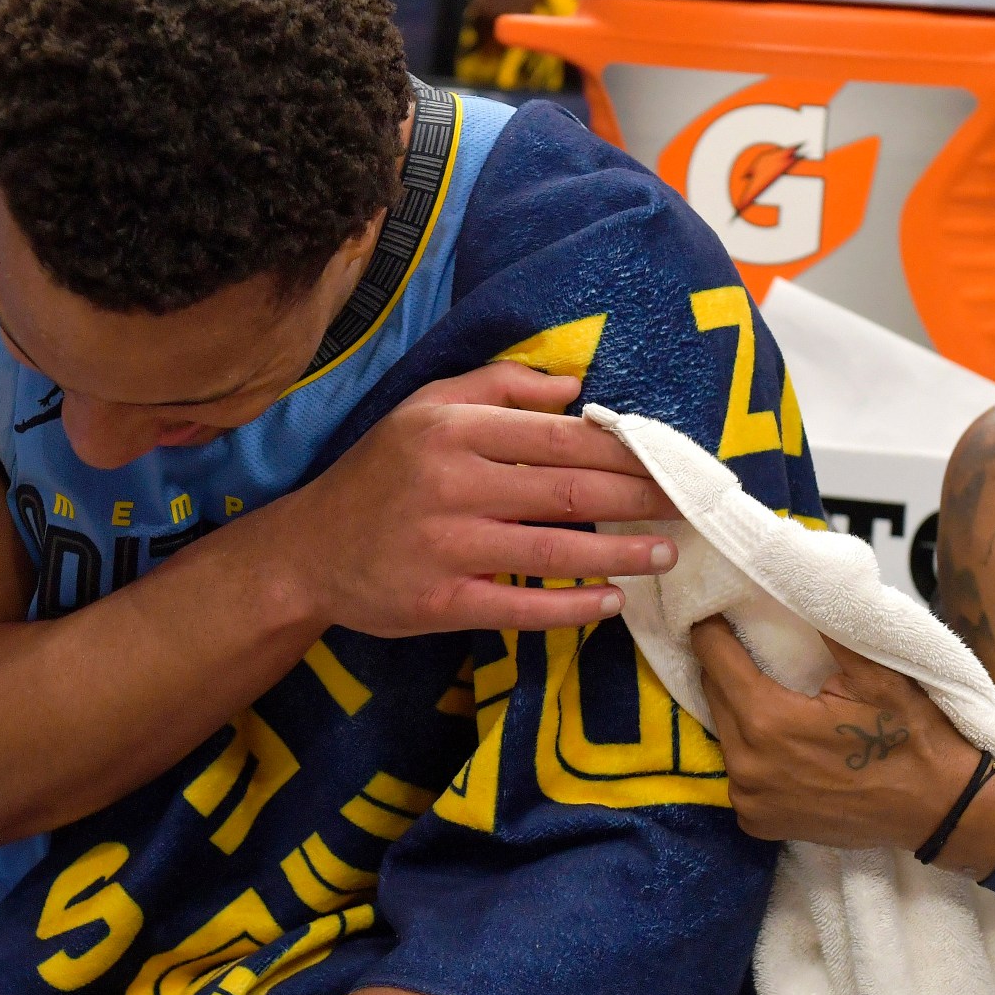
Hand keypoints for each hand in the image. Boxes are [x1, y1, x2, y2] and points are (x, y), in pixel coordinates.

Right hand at [301, 361, 679, 636]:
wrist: (307, 551)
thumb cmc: (380, 473)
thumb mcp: (426, 407)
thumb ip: (500, 386)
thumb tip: (575, 387)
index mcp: (454, 429)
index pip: (560, 436)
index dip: (623, 449)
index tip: (669, 458)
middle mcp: (452, 483)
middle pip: (569, 489)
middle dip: (639, 499)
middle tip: (687, 506)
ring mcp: (447, 546)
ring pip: (555, 550)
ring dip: (620, 554)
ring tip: (665, 553)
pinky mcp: (442, 601)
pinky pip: (523, 606)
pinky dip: (573, 607)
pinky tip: (612, 602)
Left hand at [691, 617, 994, 850]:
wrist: (939, 808)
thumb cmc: (911, 737)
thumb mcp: (876, 673)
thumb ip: (827, 629)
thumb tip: (791, 584)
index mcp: (767, 721)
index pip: (714, 657)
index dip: (713, 628)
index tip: (717, 610)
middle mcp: (747, 766)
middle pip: (714, 696)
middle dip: (726, 667)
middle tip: (746, 643)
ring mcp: (750, 800)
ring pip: (724, 735)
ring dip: (738, 711)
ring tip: (767, 690)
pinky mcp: (759, 823)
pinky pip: (739, 774)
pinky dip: (752, 754)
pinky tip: (780, 741)